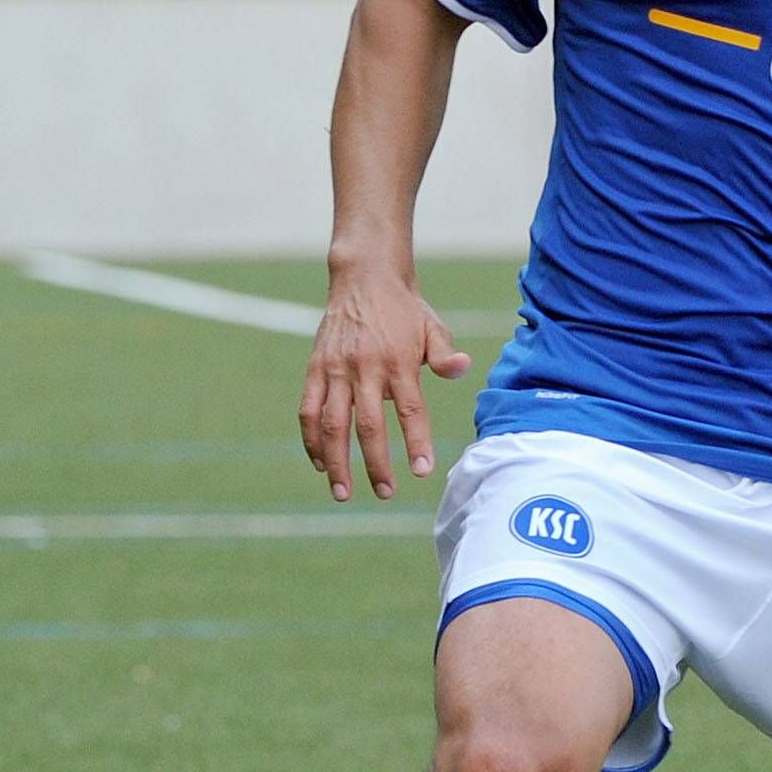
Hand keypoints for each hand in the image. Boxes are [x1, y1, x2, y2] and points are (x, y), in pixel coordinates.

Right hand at [297, 273, 471, 500]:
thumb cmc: (406, 311)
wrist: (365, 278)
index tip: (422, 471)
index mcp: (398, 361)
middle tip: (386, 492)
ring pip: (332, 424)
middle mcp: (364, 368)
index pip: (409, 410)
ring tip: (343, 493)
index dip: (416, 442)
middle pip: (368, 425)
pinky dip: (311, 440)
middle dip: (376, 464)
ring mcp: (335, 370)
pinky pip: (308, 410)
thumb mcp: (433, 327)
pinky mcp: (315, 369)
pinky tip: (320, 464)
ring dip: (336, 462)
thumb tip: (463, 368)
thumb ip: (444, 355)